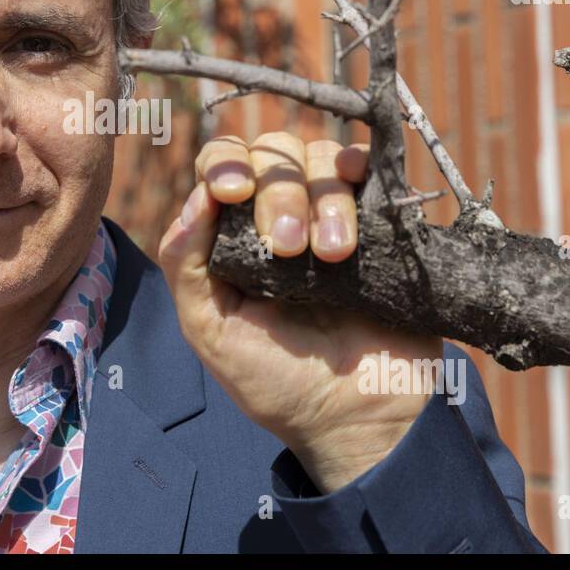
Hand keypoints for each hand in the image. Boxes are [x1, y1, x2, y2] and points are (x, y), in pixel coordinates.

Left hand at [157, 132, 444, 492]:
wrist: (357, 416)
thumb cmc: (276, 379)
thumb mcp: (210, 330)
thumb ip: (187, 264)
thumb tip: (196, 197)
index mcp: (233, 233)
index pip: (221, 163)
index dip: (224, 163)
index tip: (232, 193)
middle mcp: (282, 212)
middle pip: (272, 153)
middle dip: (278, 193)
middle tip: (289, 249)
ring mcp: (333, 212)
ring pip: (321, 155)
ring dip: (324, 197)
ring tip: (332, 255)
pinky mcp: (382, 219)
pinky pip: (370, 168)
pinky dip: (361, 174)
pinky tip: (358, 211)